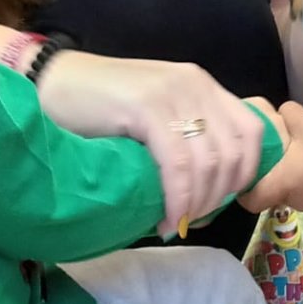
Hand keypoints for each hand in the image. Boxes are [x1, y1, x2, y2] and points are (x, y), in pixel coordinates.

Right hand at [34, 50, 264, 237]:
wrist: (51, 82)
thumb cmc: (100, 106)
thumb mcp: (156, 113)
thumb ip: (186, 133)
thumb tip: (213, 183)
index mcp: (202, 85)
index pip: (252, 131)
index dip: (247, 173)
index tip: (222, 201)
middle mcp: (195, 85)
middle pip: (235, 152)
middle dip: (220, 196)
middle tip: (193, 218)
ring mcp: (172, 94)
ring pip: (209, 163)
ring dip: (197, 204)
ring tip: (176, 221)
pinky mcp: (147, 109)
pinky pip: (178, 165)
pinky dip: (177, 199)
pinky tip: (164, 217)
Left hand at [240, 103, 302, 212]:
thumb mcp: (297, 117)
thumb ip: (283, 116)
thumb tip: (281, 114)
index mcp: (281, 186)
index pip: (252, 202)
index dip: (244, 191)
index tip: (244, 177)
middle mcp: (295, 199)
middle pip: (273, 196)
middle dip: (270, 181)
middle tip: (270, 161)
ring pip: (292, 193)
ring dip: (290, 180)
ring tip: (294, 159)